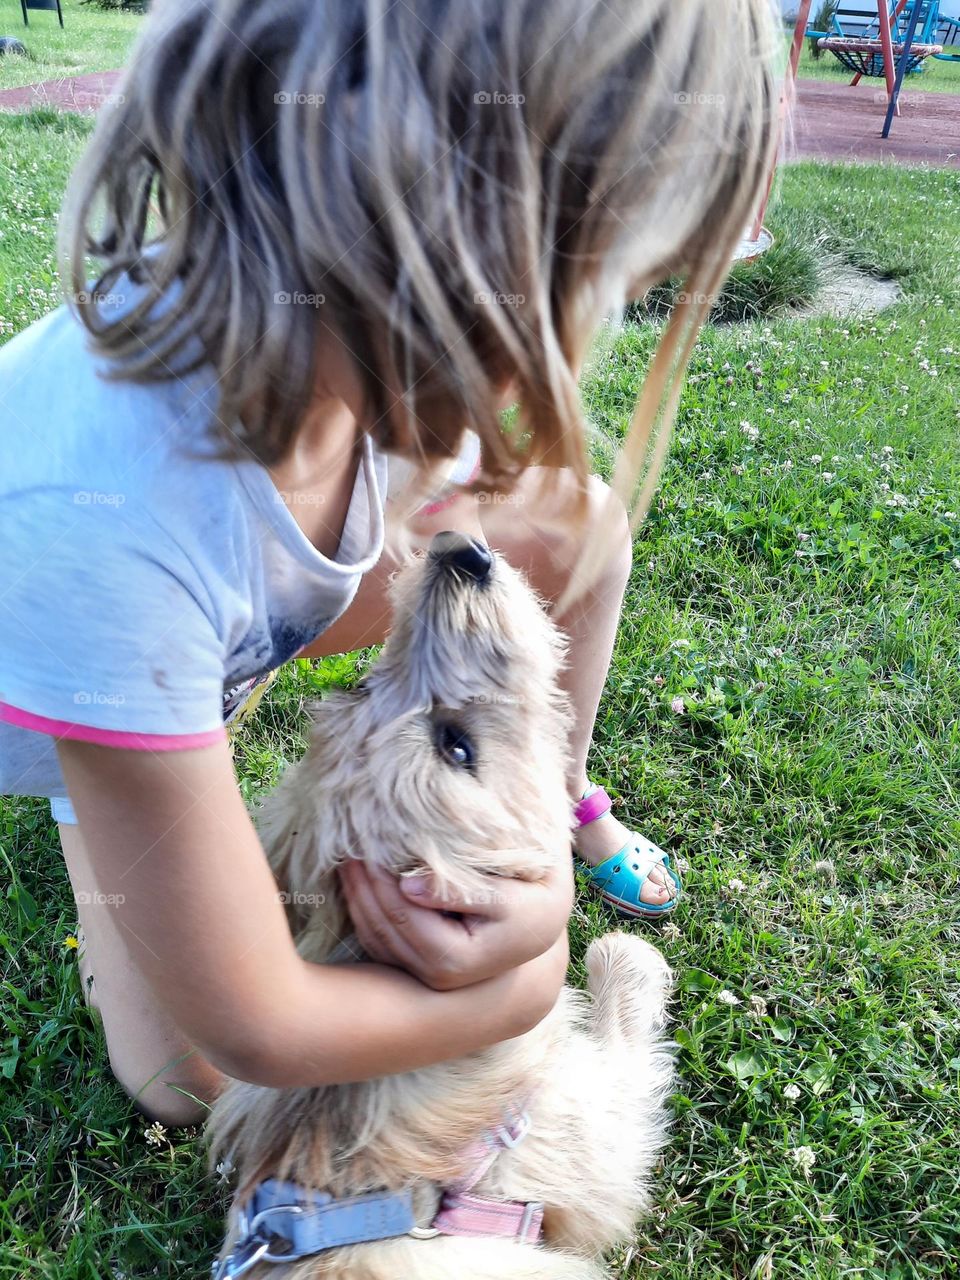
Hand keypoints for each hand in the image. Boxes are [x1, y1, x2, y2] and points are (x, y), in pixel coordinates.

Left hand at [338, 858, 572, 991]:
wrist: (545, 932)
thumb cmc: (532, 908)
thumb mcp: (505, 897)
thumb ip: (458, 891)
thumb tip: (408, 884)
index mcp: (453, 960)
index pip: (404, 916)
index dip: (381, 882)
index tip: (367, 848)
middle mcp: (434, 976)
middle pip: (384, 928)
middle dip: (363, 888)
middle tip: (347, 849)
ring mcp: (425, 975)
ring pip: (376, 938)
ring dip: (359, 899)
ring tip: (349, 863)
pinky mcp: (421, 965)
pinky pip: (381, 942)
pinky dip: (366, 913)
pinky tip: (360, 886)